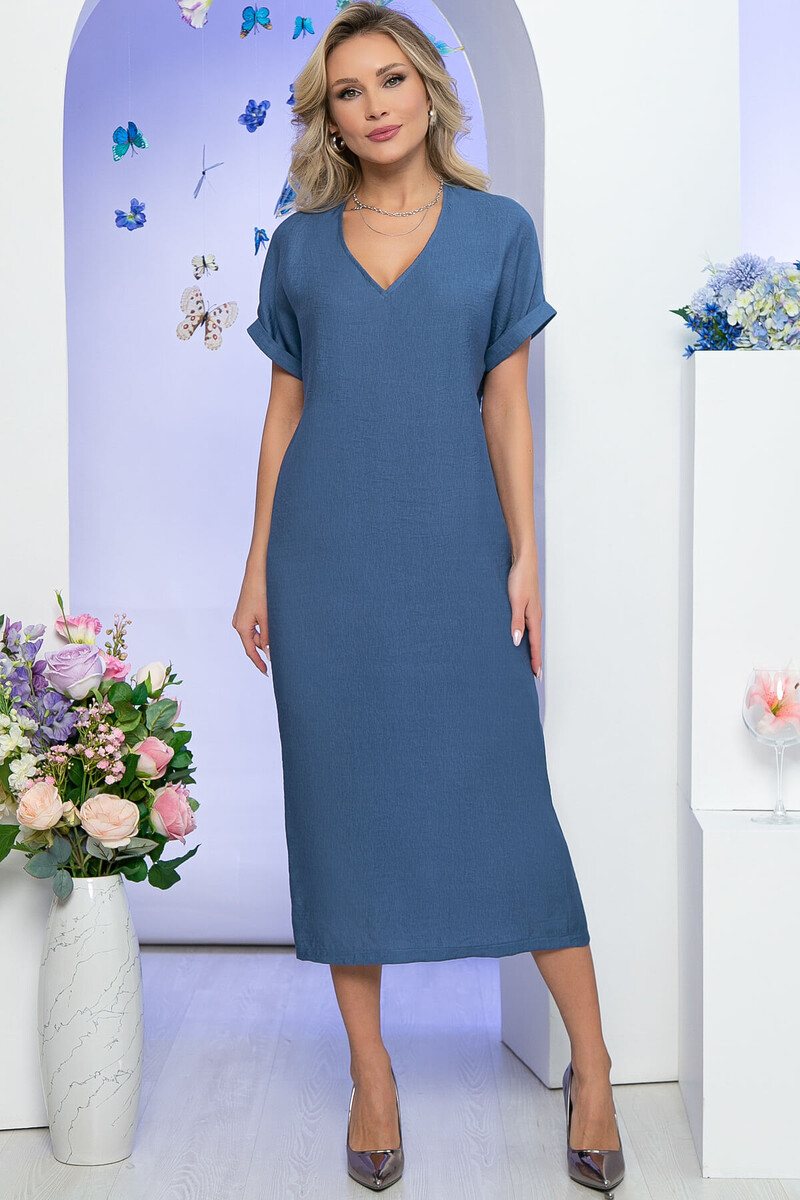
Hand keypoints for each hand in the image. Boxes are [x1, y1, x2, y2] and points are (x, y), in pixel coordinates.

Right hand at [232, 570, 270, 674]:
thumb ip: (267, 637)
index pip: (250, 651)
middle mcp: (239, 623)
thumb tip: (268, 653)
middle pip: (254, 642)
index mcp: (241, 627)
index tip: (266, 673)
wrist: (257, 572)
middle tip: (282, 648)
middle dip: (266, 646)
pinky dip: (264, 627)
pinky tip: (274, 621)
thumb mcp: (267, 617)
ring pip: (256, 633)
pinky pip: (255, 625)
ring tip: (279, 628)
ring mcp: (241, 616)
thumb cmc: (261, 592)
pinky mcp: (246, 610)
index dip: (259, 663)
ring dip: (267, 635)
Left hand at [507, 554, 542, 677]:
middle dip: (534, 658)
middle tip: (535, 674)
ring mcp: (531, 610)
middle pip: (535, 642)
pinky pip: (527, 626)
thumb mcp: (516, 601)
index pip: (535, 644)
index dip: (535, 660)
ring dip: (530, 648)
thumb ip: (516, 621)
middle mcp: (535, 616)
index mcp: (534, 617)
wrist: (523, 559)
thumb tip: (516, 641)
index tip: (536, 676)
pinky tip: (521, 637)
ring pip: (531, 634)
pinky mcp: (526, 604)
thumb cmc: (520, 578)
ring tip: (528, 661)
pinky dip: (526, 636)